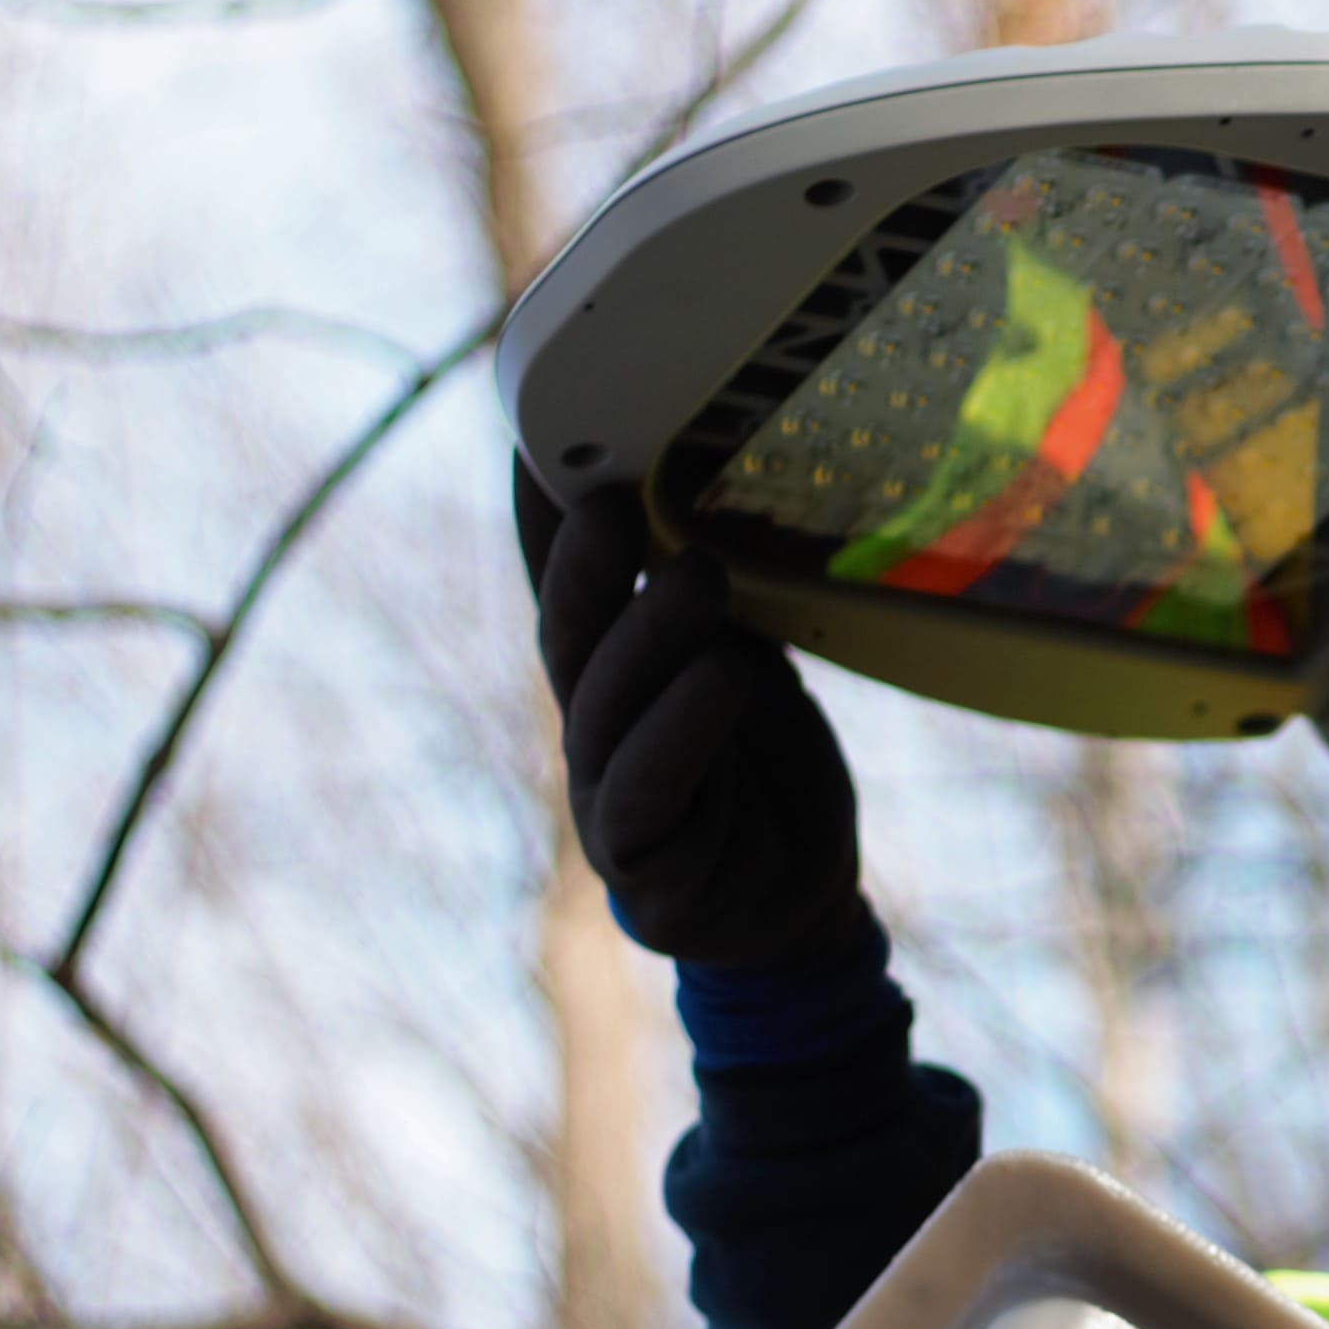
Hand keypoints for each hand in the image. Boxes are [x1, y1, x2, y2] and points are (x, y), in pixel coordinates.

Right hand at [518, 461, 864, 969]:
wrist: (794, 900)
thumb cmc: (762, 764)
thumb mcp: (749, 660)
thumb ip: (724, 595)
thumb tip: (725, 488)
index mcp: (609, 666)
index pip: (559, 579)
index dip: (539, 510)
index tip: (534, 428)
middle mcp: (591, 722)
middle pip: (568, 632)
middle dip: (580, 561)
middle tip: (609, 493)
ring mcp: (605, 794)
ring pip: (605, 705)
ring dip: (647, 633)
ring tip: (698, 571)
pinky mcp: (642, 860)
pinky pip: (648, 787)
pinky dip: (680, 727)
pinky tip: (720, 675)